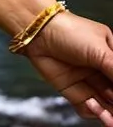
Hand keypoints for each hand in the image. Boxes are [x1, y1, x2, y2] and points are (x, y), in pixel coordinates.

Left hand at [21, 10, 112, 124]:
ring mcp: (89, 83)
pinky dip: (94, 112)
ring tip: (106, 110)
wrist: (39, 32)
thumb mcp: (100, 50)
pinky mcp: (74, 92)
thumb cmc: (69, 32)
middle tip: (111, 98)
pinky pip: (89, 110)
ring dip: (109, 113)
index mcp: (112, 56)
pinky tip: (92, 103)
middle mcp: (102, 72)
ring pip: (107, 107)